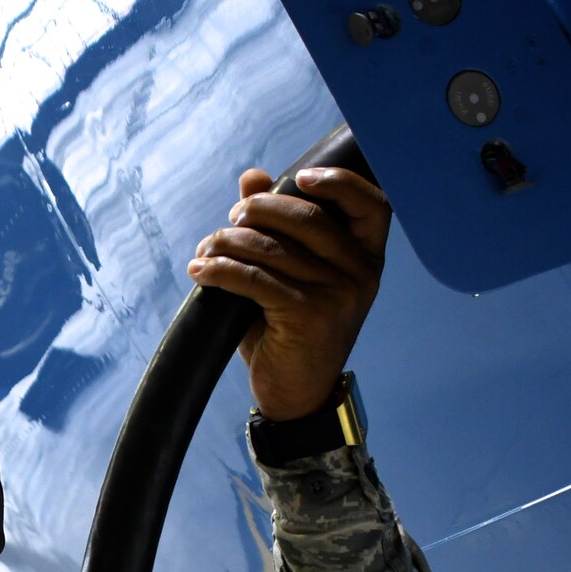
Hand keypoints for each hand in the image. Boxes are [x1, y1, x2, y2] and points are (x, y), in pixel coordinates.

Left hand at [186, 165, 391, 420]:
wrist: (296, 394)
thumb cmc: (291, 328)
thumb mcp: (289, 274)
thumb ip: (277, 225)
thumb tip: (253, 178)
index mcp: (366, 257)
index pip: (371, 204)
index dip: (338, 182)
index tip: (299, 177)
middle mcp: (360, 273)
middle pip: (307, 217)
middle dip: (259, 210)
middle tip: (231, 219)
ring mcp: (338, 294)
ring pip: (273, 248)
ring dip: (228, 242)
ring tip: (207, 250)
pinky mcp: (309, 315)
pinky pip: (254, 278)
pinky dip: (220, 270)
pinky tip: (199, 271)